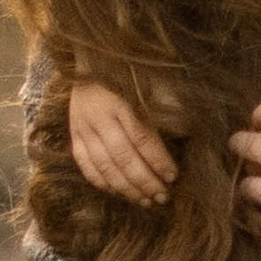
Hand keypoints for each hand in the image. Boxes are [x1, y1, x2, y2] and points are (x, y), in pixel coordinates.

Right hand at [70, 79, 177, 206]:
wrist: (89, 58)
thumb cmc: (127, 73)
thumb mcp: (147, 82)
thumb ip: (164, 104)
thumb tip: (187, 129)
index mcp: (121, 101)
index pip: (142, 138)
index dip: (158, 160)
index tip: (173, 176)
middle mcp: (99, 116)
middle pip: (124, 157)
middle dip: (145, 181)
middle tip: (163, 196)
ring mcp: (83, 127)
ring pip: (105, 166)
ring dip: (127, 188)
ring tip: (146, 201)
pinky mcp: (73, 135)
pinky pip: (86, 166)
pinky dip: (103, 183)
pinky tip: (119, 193)